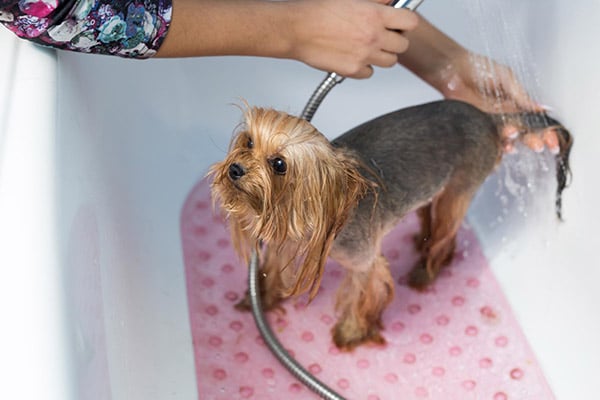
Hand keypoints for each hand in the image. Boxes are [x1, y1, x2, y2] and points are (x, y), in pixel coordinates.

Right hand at [289, 0, 418, 78]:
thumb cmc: (318, 11)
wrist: (297, 29)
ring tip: (369, 47)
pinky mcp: (353, 70)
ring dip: (383, 55)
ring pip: (390, 62)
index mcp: (375, 15)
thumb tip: (390, 3)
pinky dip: (365, 68)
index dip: (406, 22)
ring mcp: (365, 55)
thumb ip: (376, 1)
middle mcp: (373, 37)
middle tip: (383, 36)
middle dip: (395, 40)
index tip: (400, 23)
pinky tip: (355, 57)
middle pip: (402, 45)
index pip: (410, 22)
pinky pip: (370, 73)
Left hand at [439, 52, 559, 153]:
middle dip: (532, 140)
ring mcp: (490, 122)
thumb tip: (542, 108)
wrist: (453, 71)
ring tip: (513, 137)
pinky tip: (501, 146)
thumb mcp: (506, 79)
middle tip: (536, 145)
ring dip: (512, 142)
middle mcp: (504, 114)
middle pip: (522, 133)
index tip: (550, 140)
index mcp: (515, 102)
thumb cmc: (479, 68)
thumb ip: (521, 95)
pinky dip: (495, 146)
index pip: (533, 120)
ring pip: (505, 138)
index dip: (544, 131)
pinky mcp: (476, 126)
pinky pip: (488, 140)